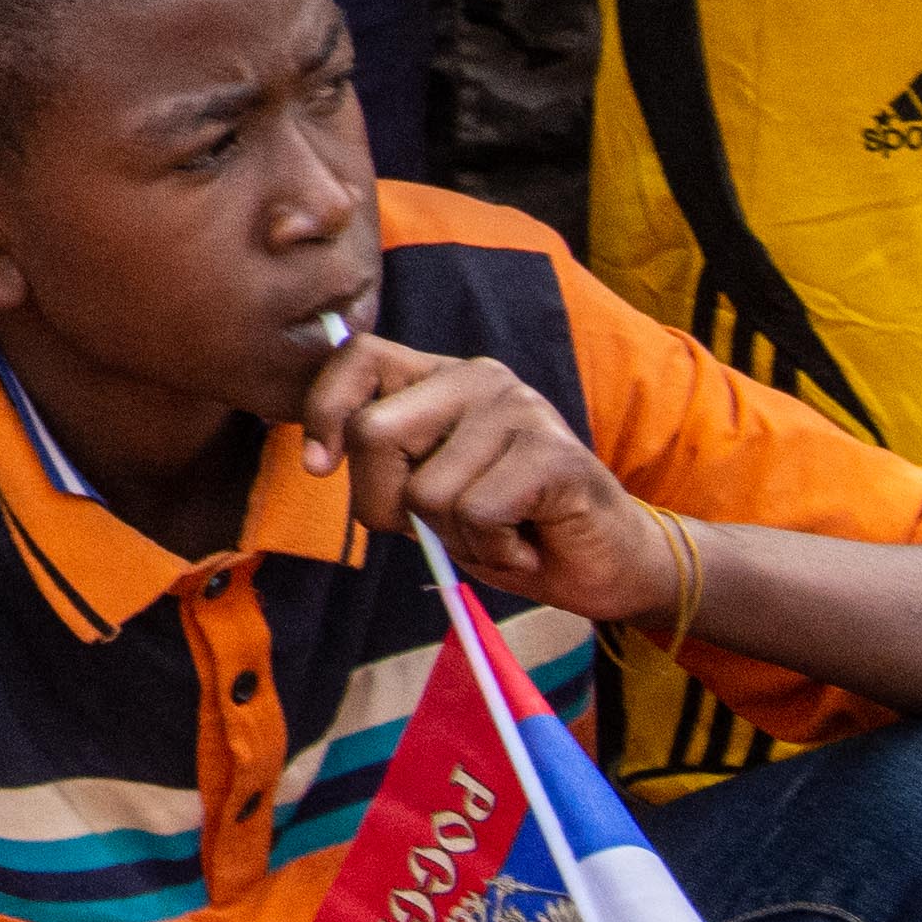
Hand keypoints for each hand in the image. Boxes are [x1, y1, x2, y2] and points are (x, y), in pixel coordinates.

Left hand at [301, 329, 682, 618]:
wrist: (603, 564)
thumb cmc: (505, 528)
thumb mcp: (424, 491)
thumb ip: (382, 463)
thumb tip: (318, 455)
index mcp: (440, 377)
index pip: (358, 357)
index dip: (322, 411)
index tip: (318, 465)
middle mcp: (478, 378)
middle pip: (373, 432)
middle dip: (384, 504)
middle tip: (434, 528)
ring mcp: (519, 409)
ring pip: (425, 490)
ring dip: (452, 537)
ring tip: (496, 532)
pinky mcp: (553, 453)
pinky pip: (477, 513)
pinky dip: (493, 549)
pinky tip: (525, 543)